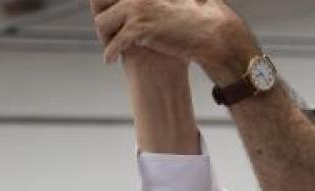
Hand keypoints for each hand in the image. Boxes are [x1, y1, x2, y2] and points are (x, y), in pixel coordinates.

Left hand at [91, 0, 251, 75]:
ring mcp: (136, 9)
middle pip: (99, 1)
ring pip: (102, 22)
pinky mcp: (139, 29)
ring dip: (104, 36)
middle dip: (101, 17)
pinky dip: (110, 52)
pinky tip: (110, 60)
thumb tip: (189, 0)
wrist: (215, 36)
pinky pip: (114, 42)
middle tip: (106, 32)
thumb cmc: (206, 21)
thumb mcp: (189, 0)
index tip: (111, 17)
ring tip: (109, 47)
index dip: (109, 4)